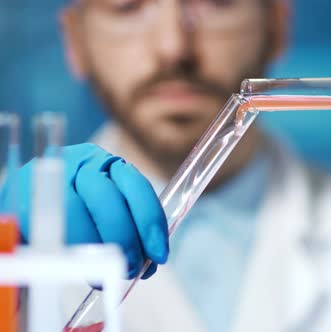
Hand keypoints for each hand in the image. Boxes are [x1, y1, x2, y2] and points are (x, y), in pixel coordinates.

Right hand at [8, 143, 168, 278]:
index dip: (151, 221)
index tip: (159, 253)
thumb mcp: (104, 209)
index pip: (136, 186)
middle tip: (130, 268)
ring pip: (77, 216)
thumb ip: (128, 227)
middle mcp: (78, 164)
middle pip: (108, 199)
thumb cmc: (74, 210)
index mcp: (106, 164)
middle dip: (125, 240)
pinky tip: (76, 267)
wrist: (27, 202)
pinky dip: (67, 254)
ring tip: (104, 275)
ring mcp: (48, 180)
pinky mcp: (22, 201)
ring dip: (95, 252)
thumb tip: (149, 264)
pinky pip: (50, 231)